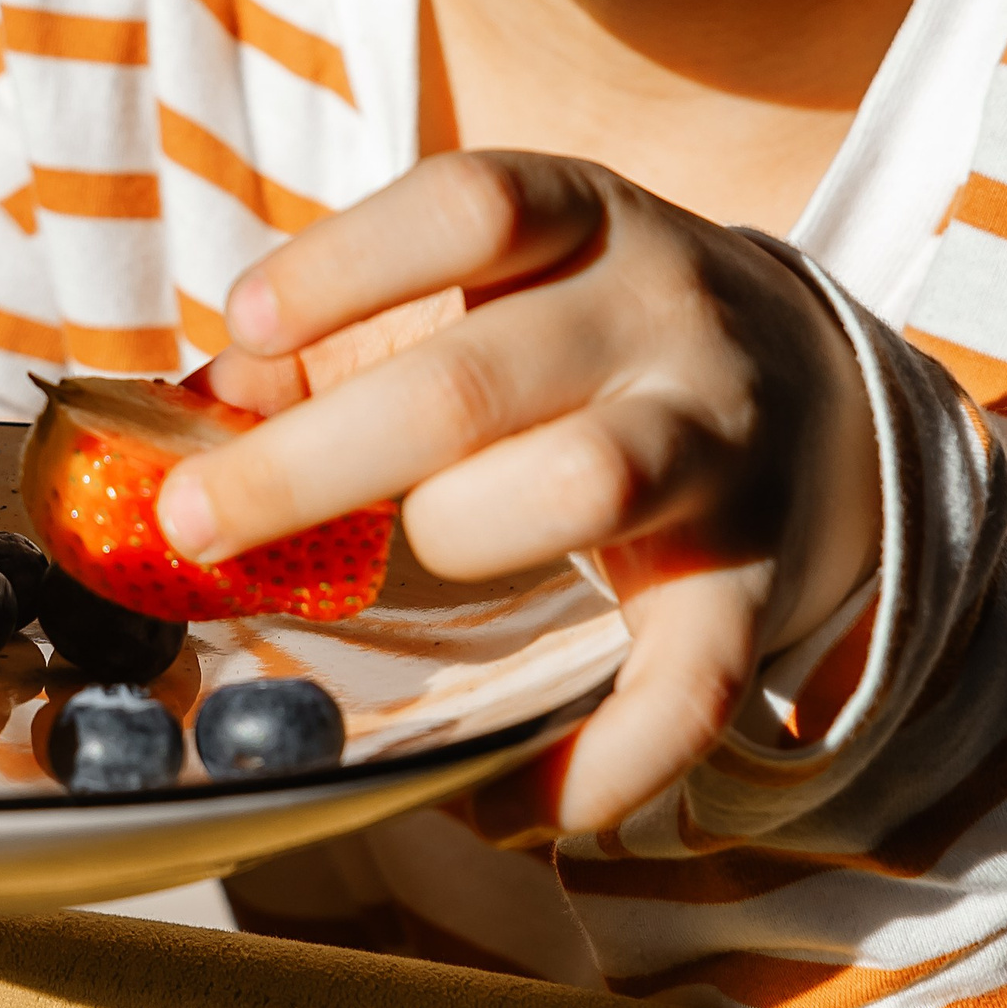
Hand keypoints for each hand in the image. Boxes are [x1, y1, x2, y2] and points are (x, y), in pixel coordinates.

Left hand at [160, 154, 882, 834]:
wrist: (812, 386)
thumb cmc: (581, 333)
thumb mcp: (486, 286)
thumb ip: (344, 335)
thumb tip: (201, 409)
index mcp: (583, 221)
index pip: (468, 207)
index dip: (345, 264)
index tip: (244, 327)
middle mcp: (659, 317)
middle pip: (473, 382)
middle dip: (313, 462)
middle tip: (195, 522)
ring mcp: (716, 443)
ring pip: (587, 483)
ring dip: (458, 536)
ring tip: (400, 574)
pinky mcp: (757, 578)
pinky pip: (693, 684)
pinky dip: (604, 759)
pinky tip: (508, 800)